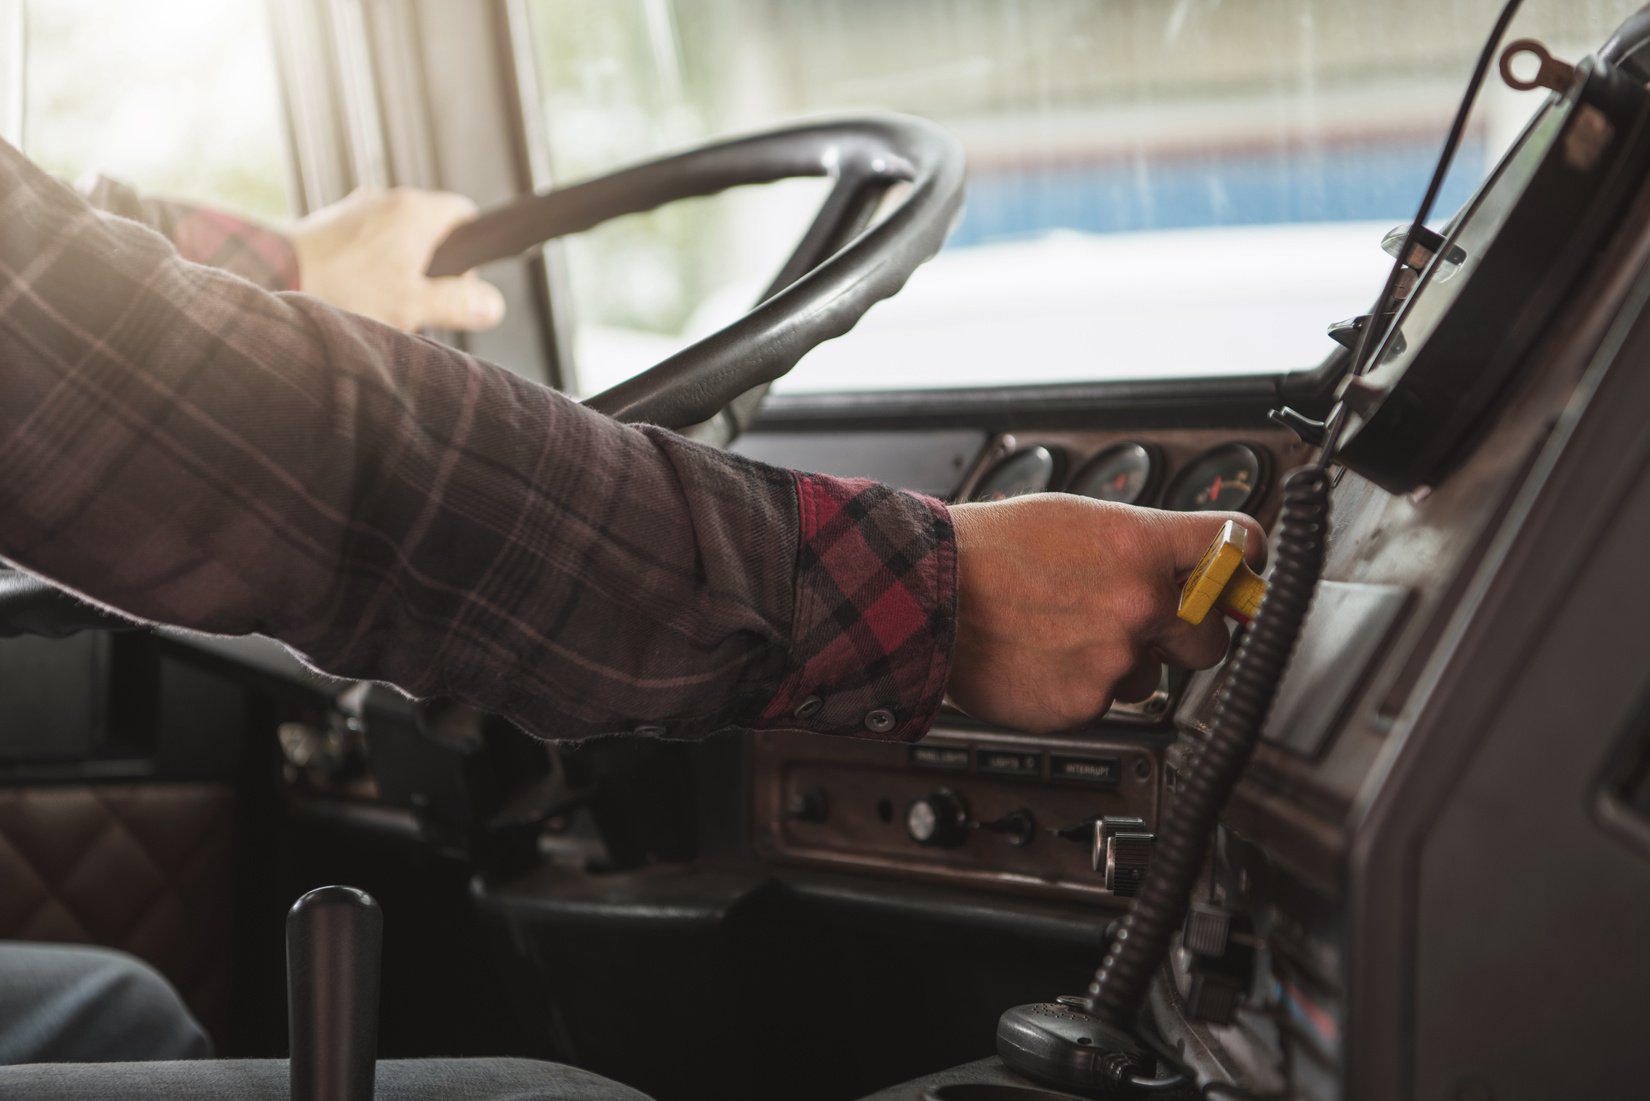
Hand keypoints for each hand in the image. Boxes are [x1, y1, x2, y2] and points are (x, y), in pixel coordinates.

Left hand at [290, 187, 505, 331]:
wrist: (273, 278)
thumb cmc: (341, 290)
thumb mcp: (413, 306)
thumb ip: (459, 304)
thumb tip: (492, 304)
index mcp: (416, 211)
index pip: (465, 214)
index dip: (472, 250)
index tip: (463, 281)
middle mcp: (387, 198)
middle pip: (431, 228)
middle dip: (434, 265)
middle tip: (422, 301)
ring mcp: (355, 207)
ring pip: (397, 234)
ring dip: (400, 265)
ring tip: (384, 301)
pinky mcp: (330, 221)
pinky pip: (366, 238)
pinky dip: (370, 262)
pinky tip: (356, 292)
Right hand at [946, 495, 1266, 732]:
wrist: (927, 594)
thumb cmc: (990, 549)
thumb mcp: (1076, 517)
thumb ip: (1142, 541)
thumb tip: (1185, 561)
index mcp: (1140, 545)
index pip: (1239, 545)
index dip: (1245, 563)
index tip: (1243, 575)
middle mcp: (1139, 604)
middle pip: (1214, 636)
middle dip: (1188, 633)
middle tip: (1149, 622)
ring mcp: (1114, 660)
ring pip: (1151, 676)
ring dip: (1121, 662)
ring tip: (1062, 634)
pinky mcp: (1084, 705)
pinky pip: (1104, 701)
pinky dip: (1079, 687)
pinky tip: (1043, 659)